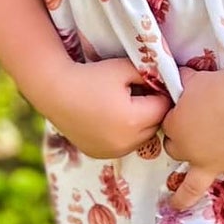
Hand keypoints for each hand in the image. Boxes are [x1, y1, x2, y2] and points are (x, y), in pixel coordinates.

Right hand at [42, 57, 170, 158]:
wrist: (55, 91)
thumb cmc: (91, 76)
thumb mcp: (125, 69)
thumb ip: (151, 75)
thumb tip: (168, 81)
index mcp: (134, 119)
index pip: (164, 108)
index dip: (160, 94)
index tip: (151, 85)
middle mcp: (126, 141)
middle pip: (156, 126)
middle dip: (153, 111)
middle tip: (140, 94)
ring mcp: (113, 151)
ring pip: (142, 139)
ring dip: (141, 125)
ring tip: (125, 106)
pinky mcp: (101, 154)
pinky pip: (124, 146)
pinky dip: (125, 135)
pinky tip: (112, 119)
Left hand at [159, 67, 223, 219]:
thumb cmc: (218, 84)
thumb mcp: (191, 79)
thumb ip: (180, 83)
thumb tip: (174, 81)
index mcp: (175, 127)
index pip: (167, 126)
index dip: (174, 118)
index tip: (183, 110)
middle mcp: (189, 150)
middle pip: (174, 152)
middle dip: (178, 145)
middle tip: (190, 136)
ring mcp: (212, 162)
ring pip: (191, 186)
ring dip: (183, 198)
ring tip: (177, 206)